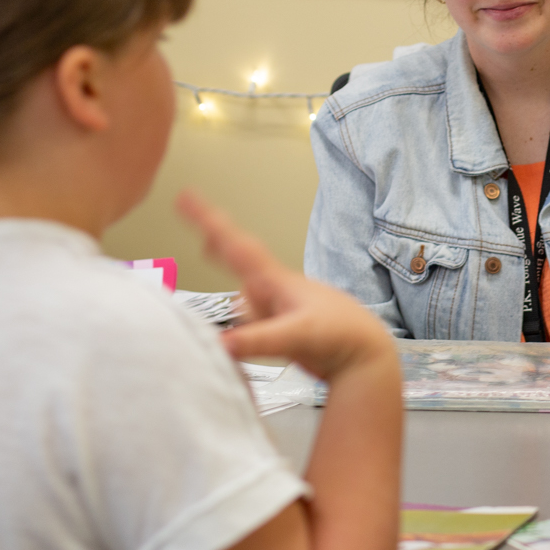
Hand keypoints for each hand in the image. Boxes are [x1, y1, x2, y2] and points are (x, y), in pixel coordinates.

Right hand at [176, 192, 395, 381]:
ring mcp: (274, 305)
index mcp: (274, 280)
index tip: (186, 196)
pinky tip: (244, 319)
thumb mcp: (297, 336)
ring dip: (227, 273)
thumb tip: (220, 342)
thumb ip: (258, 340)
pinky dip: (239, 317)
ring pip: (240, 287)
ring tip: (213, 251)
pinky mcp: (278, 324)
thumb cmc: (338, 336)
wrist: (364, 352)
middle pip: (235, 254)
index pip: (235, 244)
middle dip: (213, 232)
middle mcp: (271, 287)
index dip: (208, 220)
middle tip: (187, 203)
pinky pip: (247, 315)